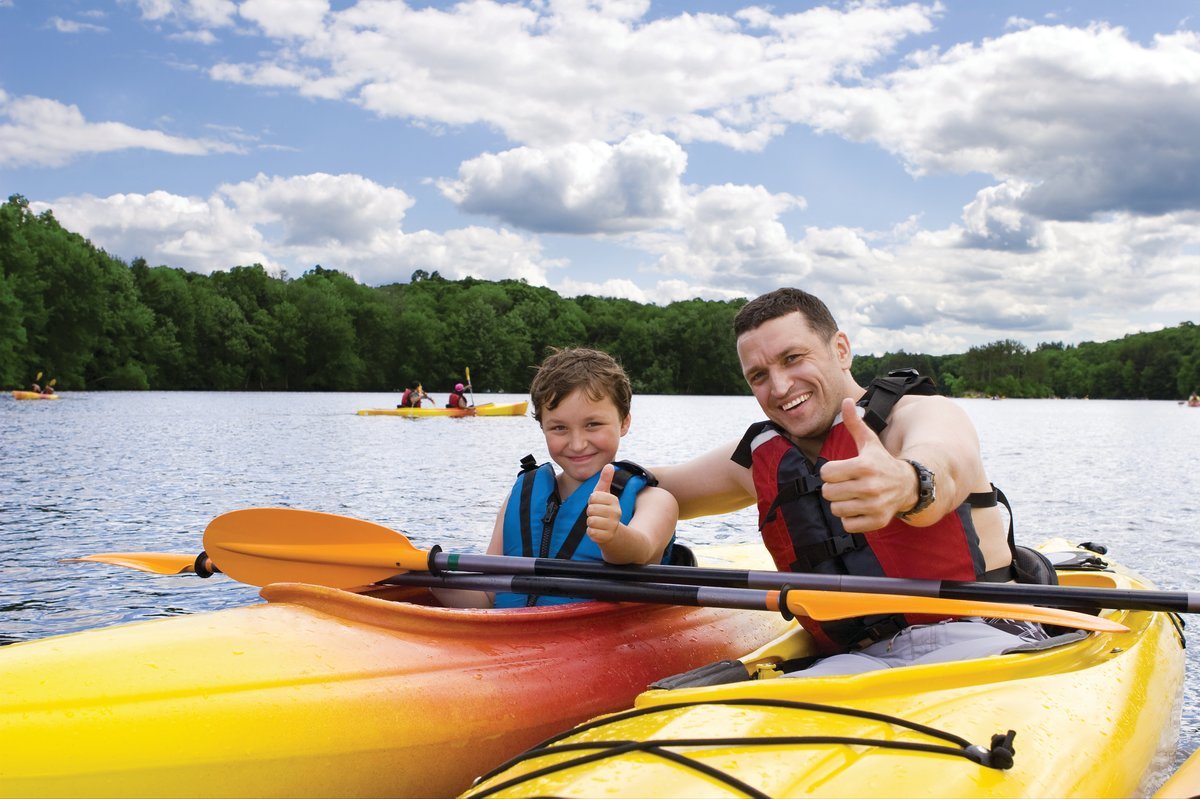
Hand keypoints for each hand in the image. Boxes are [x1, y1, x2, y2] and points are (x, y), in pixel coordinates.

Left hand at [586, 464, 621, 544]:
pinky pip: (591, 532)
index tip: (597, 504)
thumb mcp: (604, 494)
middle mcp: (616, 513)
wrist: (612, 532)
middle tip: (597, 514)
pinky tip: (598, 531)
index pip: (593, 497)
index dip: (591, 501)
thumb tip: (609, 465)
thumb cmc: (605, 510)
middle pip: (591, 509)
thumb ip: (605, 480)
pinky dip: (591, 532)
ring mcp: (612, 525)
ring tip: (598, 522)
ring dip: (590, 522)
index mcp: (614, 501)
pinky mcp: (607, 537)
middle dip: (590, 512)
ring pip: (590, 521)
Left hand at [818, 398, 914, 531]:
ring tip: (854, 496)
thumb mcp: (869, 442)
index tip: (842, 470)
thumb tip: (846, 401)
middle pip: (828, 492)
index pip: (825, 472)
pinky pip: (847, 525)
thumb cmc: (882, 461)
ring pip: (836, 509)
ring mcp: (874, 506)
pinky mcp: (877, 521)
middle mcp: (870, 486)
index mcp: (864, 465)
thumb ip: (854, 423)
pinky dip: (850, 519)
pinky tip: (860, 508)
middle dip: (834, 488)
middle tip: (847, 484)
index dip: (831, 471)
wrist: (909, 485)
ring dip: (841, 503)